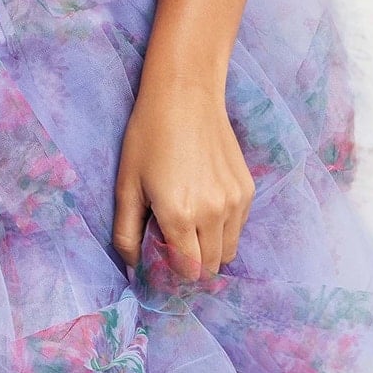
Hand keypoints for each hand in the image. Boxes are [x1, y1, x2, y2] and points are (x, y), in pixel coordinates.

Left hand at [112, 72, 252, 282]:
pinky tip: (204, 211)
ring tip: (188, 234)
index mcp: (179, 215)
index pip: (185, 271)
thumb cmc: (148, 137)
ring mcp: (234, 202)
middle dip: (190, 269)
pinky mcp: (246, 190)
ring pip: (228, 252)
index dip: (172, 276)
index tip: (160, 266)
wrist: (186, 96)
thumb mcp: (127, 186)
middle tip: (172, 251)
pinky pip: (238, 229)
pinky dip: (223, 232)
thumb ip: (126, 233)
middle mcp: (212, 213)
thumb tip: (133, 267)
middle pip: (209, 268)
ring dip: (209, 253)